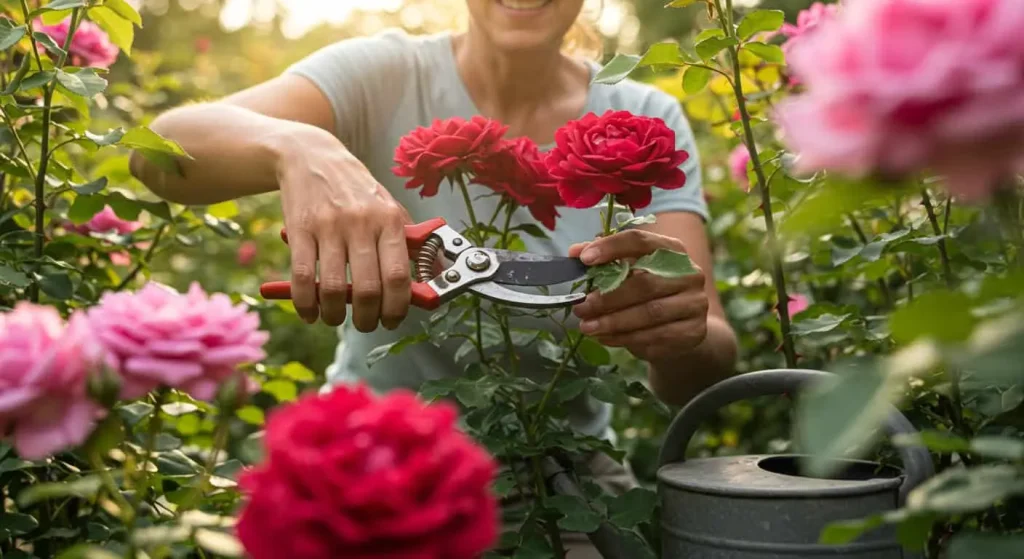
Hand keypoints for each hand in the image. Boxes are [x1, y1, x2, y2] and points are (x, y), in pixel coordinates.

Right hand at [276, 126, 411, 330]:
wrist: (311, 157)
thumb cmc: (356, 189)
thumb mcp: (389, 208)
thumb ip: (410, 244)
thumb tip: (434, 277)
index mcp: (389, 220)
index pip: (399, 276)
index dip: (397, 308)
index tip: (393, 320)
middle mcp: (361, 223)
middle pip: (368, 289)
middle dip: (368, 319)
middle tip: (367, 324)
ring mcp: (329, 227)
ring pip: (333, 289)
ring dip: (335, 316)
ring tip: (336, 319)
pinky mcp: (299, 230)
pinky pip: (302, 278)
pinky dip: (306, 304)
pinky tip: (311, 312)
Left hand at [569, 229, 708, 362]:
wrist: (681, 325)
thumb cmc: (649, 292)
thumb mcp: (631, 272)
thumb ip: (605, 260)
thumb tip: (574, 252)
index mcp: (672, 250)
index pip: (641, 241)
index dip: (611, 248)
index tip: (584, 259)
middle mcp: (690, 273)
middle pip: (645, 283)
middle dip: (607, 297)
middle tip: (581, 308)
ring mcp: (695, 303)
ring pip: (650, 313)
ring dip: (614, 322)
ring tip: (588, 327)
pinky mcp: (694, 331)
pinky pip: (656, 336)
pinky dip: (626, 339)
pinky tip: (606, 338)